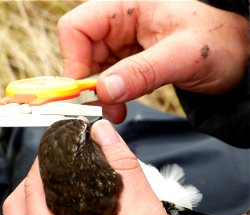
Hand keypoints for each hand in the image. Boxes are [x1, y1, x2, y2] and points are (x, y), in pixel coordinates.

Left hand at [3, 120, 187, 214]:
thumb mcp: (143, 212)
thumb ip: (122, 166)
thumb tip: (101, 132)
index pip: (32, 196)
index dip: (43, 164)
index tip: (57, 145)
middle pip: (18, 210)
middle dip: (36, 181)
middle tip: (60, 164)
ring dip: (38, 198)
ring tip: (62, 183)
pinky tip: (66, 204)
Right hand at [58, 0, 247, 122]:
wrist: (236, 55)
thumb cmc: (217, 43)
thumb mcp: (181, 56)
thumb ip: (141, 72)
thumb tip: (104, 91)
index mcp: (127, 6)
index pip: (77, 28)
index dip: (74, 60)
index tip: (85, 90)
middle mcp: (120, 23)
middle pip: (82, 52)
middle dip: (88, 84)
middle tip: (102, 108)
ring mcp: (123, 44)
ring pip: (93, 70)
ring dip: (100, 95)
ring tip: (116, 112)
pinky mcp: (130, 61)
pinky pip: (109, 80)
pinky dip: (111, 97)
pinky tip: (120, 108)